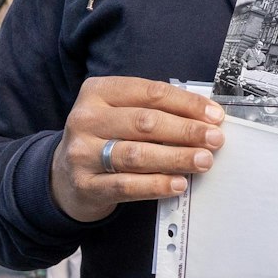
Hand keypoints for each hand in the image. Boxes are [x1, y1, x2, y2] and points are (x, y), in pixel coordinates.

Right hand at [49, 77, 225, 222]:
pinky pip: (127, 185)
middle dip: (186, 131)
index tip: (214, 115)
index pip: (151, 92)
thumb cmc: (105, 137)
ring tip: (204, 160)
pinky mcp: (85, 185)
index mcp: (98, 92)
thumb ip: (155, 110)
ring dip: (177, 157)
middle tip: (215, 139)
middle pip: (146, 122)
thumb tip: (205, 117)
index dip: (187, 103)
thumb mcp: (121, 113)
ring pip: (137, 154)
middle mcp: (85, 119)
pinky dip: (157, 185)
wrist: (63, 176)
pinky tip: (179, 183)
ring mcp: (82, 154)